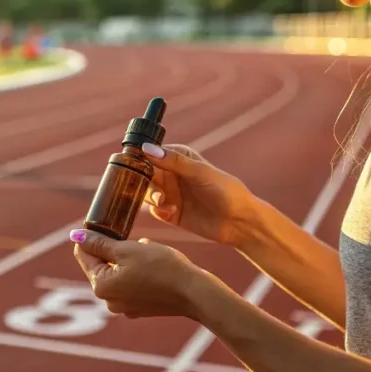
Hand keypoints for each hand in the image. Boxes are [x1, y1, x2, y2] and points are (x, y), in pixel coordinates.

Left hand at [70, 228, 211, 319]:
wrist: (194, 292)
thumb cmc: (162, 267)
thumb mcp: (128, 249)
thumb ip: (99, 243)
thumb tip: (75, 236)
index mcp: (101, 286)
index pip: (83, 255)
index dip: (92, 236)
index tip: (108, 224)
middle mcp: (108, 301)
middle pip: (100, 265)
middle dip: (114, 249)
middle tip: (134, 241)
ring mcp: (124, 307)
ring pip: (117, 272)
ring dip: (127, 259)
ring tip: (148, 254)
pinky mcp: (139, 308)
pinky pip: (131, 283)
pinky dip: (138, 272)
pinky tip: (155, 266)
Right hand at [141, 143, 263, 246]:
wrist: (240, 222)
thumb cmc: (226, 191)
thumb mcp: (200, 172)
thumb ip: (173, 161)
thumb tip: (147, 148)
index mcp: (179, 158)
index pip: (151, 153)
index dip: (140, 157)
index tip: (130, 162)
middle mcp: (172, 175)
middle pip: (145, 174)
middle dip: (142, 180)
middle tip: (147, 186)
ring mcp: (171, 194)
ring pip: (146, 192)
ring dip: (150, 196)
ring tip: (162, 201)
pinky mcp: (171, 213)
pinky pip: (154, 210)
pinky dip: (158, 210)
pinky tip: (170, 212)